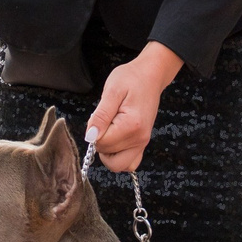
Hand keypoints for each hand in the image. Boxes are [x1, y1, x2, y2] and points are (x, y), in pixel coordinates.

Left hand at [88, 42, 183, 172]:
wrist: (150, 76)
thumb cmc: (130, 79)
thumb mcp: (112, 91)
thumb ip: (101, 116)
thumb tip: (90, 137)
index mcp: (131, 126)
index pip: (102, 143)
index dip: (93, 132)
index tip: (100, 115)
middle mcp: (140, 139)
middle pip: (109, 157)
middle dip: (100, 143)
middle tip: (103, 123)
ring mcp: (143, 143)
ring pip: (118, 165)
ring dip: (108, 154)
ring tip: (109, 132)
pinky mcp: (142, 144)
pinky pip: (129, 163)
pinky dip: (119, 157)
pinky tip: (115, 141)